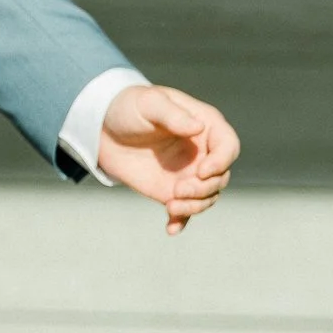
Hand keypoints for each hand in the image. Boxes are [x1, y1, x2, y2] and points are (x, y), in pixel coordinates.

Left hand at [95, 84, 238, 234]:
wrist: (103, 128)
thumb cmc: (130, 107)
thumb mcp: (149, 103)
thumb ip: (173, 115)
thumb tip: (199, 128)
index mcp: (206, 126)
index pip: (228, 146)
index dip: (222, 161)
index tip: (202, 171)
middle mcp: (203, 153)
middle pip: (221, 177)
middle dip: (204, 188)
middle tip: (178, 189)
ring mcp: (190, 174)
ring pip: (207, 196)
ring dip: (194, 206)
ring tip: (170, 207)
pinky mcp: (172, 191)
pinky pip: (185, 211)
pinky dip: (181, 221)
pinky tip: (171, 229)